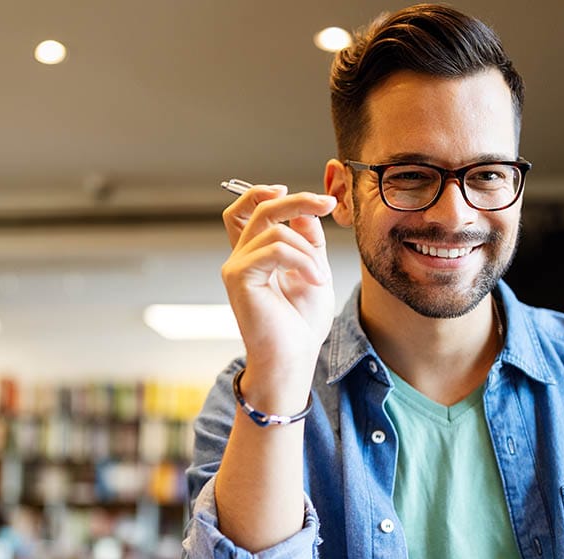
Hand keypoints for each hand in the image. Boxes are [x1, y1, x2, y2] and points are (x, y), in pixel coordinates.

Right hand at [220, 185, 337, 406]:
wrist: (292, 360)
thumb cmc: (301, 325)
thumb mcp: (314, 271)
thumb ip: (309, 241)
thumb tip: (305, 212)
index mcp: (254, 256)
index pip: (247, 211)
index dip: (267, 193)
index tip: (308, 199)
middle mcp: (240, 258)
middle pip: (259, 208)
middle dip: (297, 200)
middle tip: (327, 203)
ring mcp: (236, 267)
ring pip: (275, 231)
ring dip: (308, 252)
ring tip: (320, 278)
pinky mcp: (239, 278)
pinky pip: (275, 249)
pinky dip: (302, 261)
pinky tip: (315, 281)